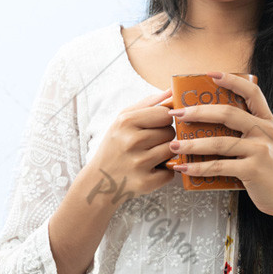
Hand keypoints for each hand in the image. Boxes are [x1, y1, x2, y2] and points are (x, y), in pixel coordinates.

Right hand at [83, 88, 177, 206]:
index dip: (164, 120)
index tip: (155, 125)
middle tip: (148, 143)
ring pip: (172, 150)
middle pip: (170, 132)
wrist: (100, 180)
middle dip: (163, 137)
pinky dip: (164, 171)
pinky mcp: (146, 182)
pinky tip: (150, 169)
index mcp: (126, 122)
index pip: (165, 114)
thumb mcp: (123, 119)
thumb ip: (149, 103)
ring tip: (150, 154)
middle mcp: (132, 141)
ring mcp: (139, 163)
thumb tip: (172, 91)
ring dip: (165, 153)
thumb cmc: (115, 145)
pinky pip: (170, 171)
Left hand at [169, 72, 272, 218]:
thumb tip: (206, 119)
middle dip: (199, 112)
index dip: (232, 80)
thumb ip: (243, 130)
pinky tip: (185, 167)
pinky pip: (220, 166)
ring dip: (193, 144)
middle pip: (228, 113)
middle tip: (177, 113)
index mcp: (266, 121)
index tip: (211, 74)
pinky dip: (199, 167)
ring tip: (174, 145)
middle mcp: (265, 132)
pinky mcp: (254, 170)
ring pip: (220, 142)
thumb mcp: (262, 142)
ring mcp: (260, 150)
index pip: (252, 92)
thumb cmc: (267, 169)